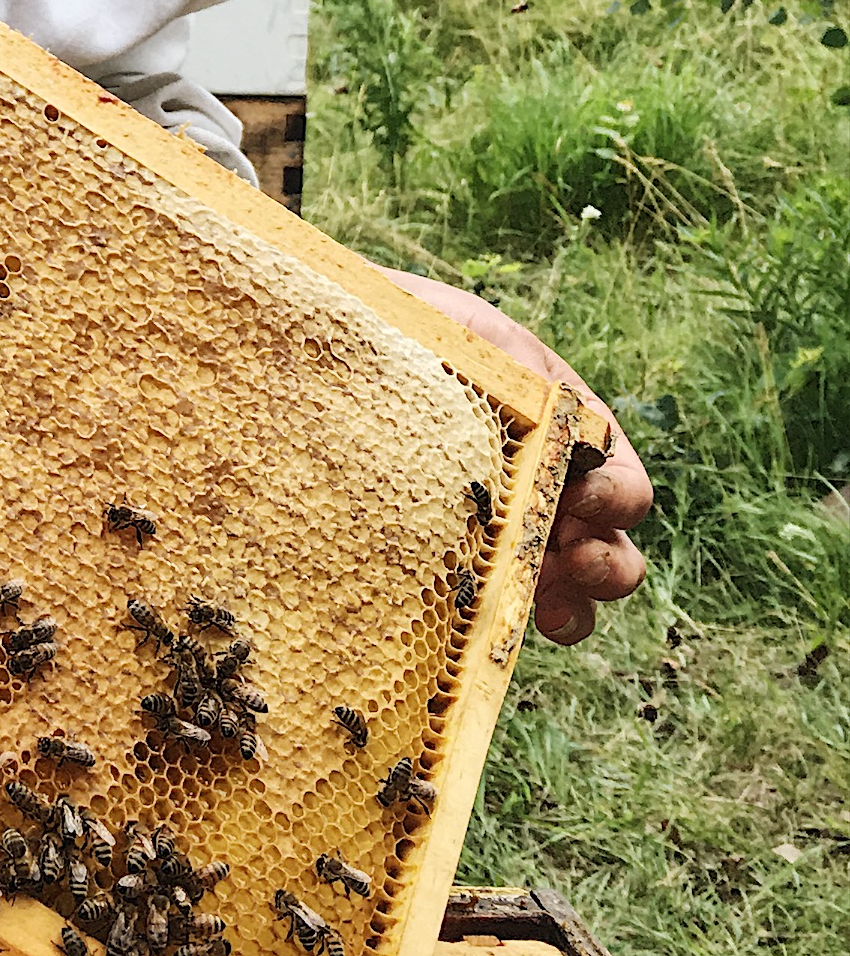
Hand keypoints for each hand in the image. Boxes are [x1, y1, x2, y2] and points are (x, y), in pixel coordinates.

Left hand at [374, 268, 651, 645]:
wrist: (340, 348)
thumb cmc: (401, 328)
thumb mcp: (446, 324)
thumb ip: (486, 349)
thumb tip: (497, 362)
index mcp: (559, 421)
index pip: (612, 466)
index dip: (614, 491)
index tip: (581, 495)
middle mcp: (547, 479)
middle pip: (608, 537)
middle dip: (607, 560)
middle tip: (574, 558)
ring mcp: (510, 524)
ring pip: (572, 581)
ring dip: (576, 601)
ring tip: (550, 607)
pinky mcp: (463, 559)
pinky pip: (505, 601)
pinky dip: (516, 621)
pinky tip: (499, 631)